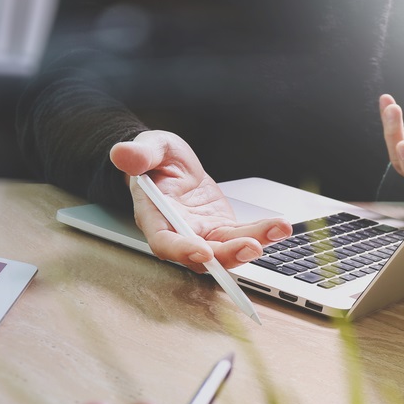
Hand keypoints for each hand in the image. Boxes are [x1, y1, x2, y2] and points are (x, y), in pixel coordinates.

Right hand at [110, 130, 290, 271]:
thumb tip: (122, 154)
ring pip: (225, 249)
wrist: (168, 164)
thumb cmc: (154, 158)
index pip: (164, 241)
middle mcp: (177, 232)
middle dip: (227, 255)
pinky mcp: (219, 228)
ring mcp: (200, 233)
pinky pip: (241, 235)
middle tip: (251, 246)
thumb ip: (139, 154)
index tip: (202, 252)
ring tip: (277, 230)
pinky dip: (261, 233)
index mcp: (154, 216)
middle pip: (200, 256)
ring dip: (251, 244)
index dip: (182, 250)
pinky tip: (281, 226)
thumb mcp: (149, 147)